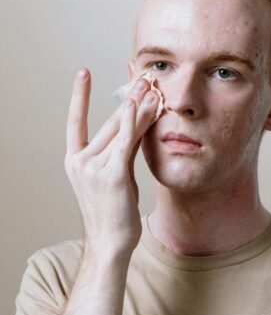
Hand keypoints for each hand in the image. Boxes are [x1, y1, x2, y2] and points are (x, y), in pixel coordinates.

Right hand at [64, 68, 158, 258]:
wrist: (110, 241)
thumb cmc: (113, 211)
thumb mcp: (114, 176)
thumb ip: (123, 149)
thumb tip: (137, 123)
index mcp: (75, 161)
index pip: (75, 121)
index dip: (80, 97)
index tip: (83, 73)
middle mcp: (80, 161)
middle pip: (108, 123)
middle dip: (127, 98)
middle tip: (143, 78)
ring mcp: (93, 167)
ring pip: (119, 129)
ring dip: (137, 106)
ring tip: (150, 85)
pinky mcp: (112, 174)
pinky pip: (125, 142)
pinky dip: (132, 121)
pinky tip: (139, 103)